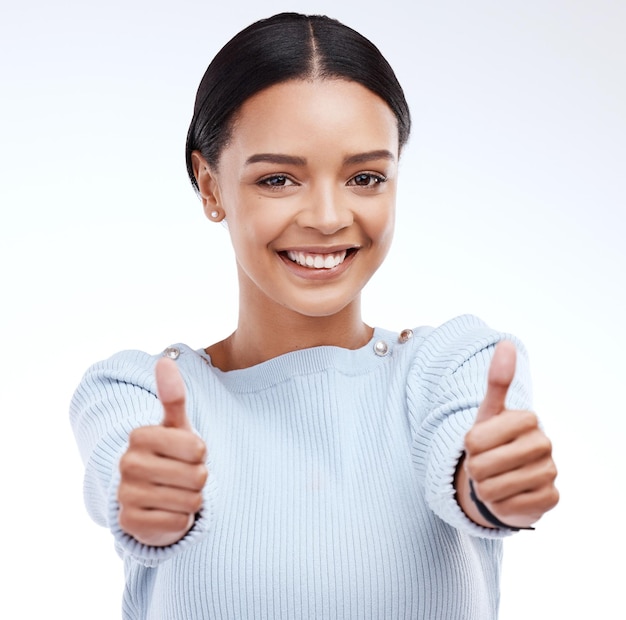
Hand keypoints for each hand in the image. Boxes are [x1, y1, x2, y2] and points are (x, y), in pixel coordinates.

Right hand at [117, 357, 207, 545]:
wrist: (154, 500)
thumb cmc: (172, 456)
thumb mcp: (177, 427)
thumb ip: (173, 396)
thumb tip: (164, 361)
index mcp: (139, 436)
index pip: (197, 448)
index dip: (201, 454)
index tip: (187, 454)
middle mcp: (127, 463)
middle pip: (196, 476)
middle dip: (198, 479)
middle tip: (183, 476)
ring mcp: (125, 495)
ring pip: (189, 501)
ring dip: (191, 500)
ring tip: (176, 493)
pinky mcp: (130, 524)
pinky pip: (177, 523)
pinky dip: (180, 520)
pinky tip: (168, 512)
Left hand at [458, 341, 558, 528]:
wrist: (507, 477)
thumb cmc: (493, 440)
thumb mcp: (488, 411)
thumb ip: (496, 380)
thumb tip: (506, 343)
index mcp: (527, 419)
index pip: (473, 439)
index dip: (467, 446)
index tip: (478, 443)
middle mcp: (544, 444)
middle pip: (481, 466)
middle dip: (475, 469)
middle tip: (485, 464)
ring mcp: (550, 472)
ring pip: (493, 489)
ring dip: (485, 489)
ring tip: (494, 480)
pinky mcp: (551, 499)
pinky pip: (508, 507)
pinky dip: (500, 505)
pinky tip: (509, 496)